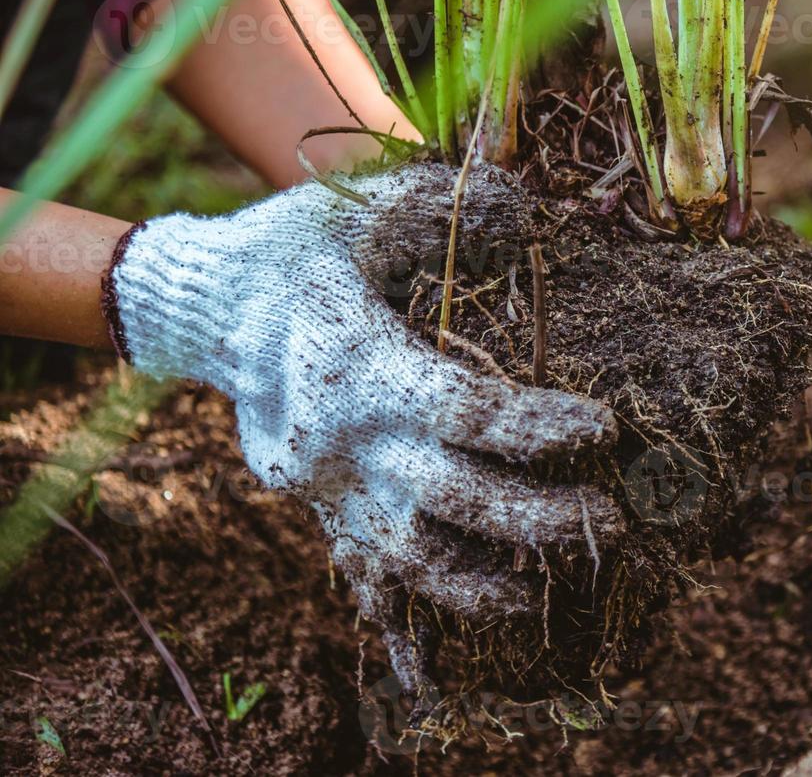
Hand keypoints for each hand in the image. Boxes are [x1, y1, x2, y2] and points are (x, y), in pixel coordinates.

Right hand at [104, 162, 621, 694]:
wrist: (200, 307)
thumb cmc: (291, 249)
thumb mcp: (359, 207)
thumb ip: (438, 204)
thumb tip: (529, 205)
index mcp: (359, 365)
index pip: (469, 412)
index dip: (541, 427)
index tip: (602, 429)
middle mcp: (341, 441)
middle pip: (453, 501)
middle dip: (537, 518)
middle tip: (608, 519)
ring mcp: (322, 485)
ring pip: (407, 559)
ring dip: (479, 583)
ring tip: (540, 590)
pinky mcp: (310, 505)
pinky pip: (365, 569)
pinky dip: (416, 596)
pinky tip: (463, 609)